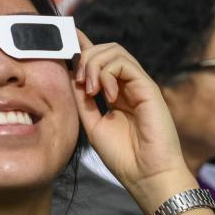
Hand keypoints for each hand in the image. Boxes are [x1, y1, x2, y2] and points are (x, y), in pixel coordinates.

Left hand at [72, 32, 193, 212]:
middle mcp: (128, 85)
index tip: (65, 38)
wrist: (146, 175)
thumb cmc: (123, 156)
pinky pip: (124, 64)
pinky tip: (106, 95)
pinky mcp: (148, 88)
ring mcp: (139, 85)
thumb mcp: (92, 124)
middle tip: (78, 82)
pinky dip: (108, 74)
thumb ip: (82, 100)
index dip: (83, 46)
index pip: (100, 61)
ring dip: (94, 65)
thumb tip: (70, 74)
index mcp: (116, 93)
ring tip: (90, 90)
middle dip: (85, 58)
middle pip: (105, 50)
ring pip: (114, 51)